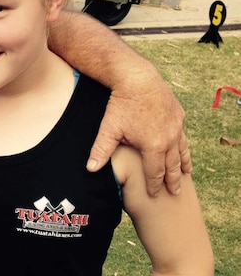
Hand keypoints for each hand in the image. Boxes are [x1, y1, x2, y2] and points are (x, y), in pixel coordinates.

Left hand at [87, 72, 190, 196]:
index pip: (155, 173)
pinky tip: (182, 148)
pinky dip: (183, 145)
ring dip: (183, 164)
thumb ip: (101, 151)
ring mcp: (177, 126)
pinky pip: (183, 135)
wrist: (138, 78)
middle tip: (176, 193)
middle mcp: (170, 139)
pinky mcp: (179, 114)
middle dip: (173, 180)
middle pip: (173, 165)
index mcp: (153, 147)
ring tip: (185, 174)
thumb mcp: (109, 129)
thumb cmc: (121, 104)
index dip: (155, 186)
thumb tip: (90, 170)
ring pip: (182, 150)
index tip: (155, 196)